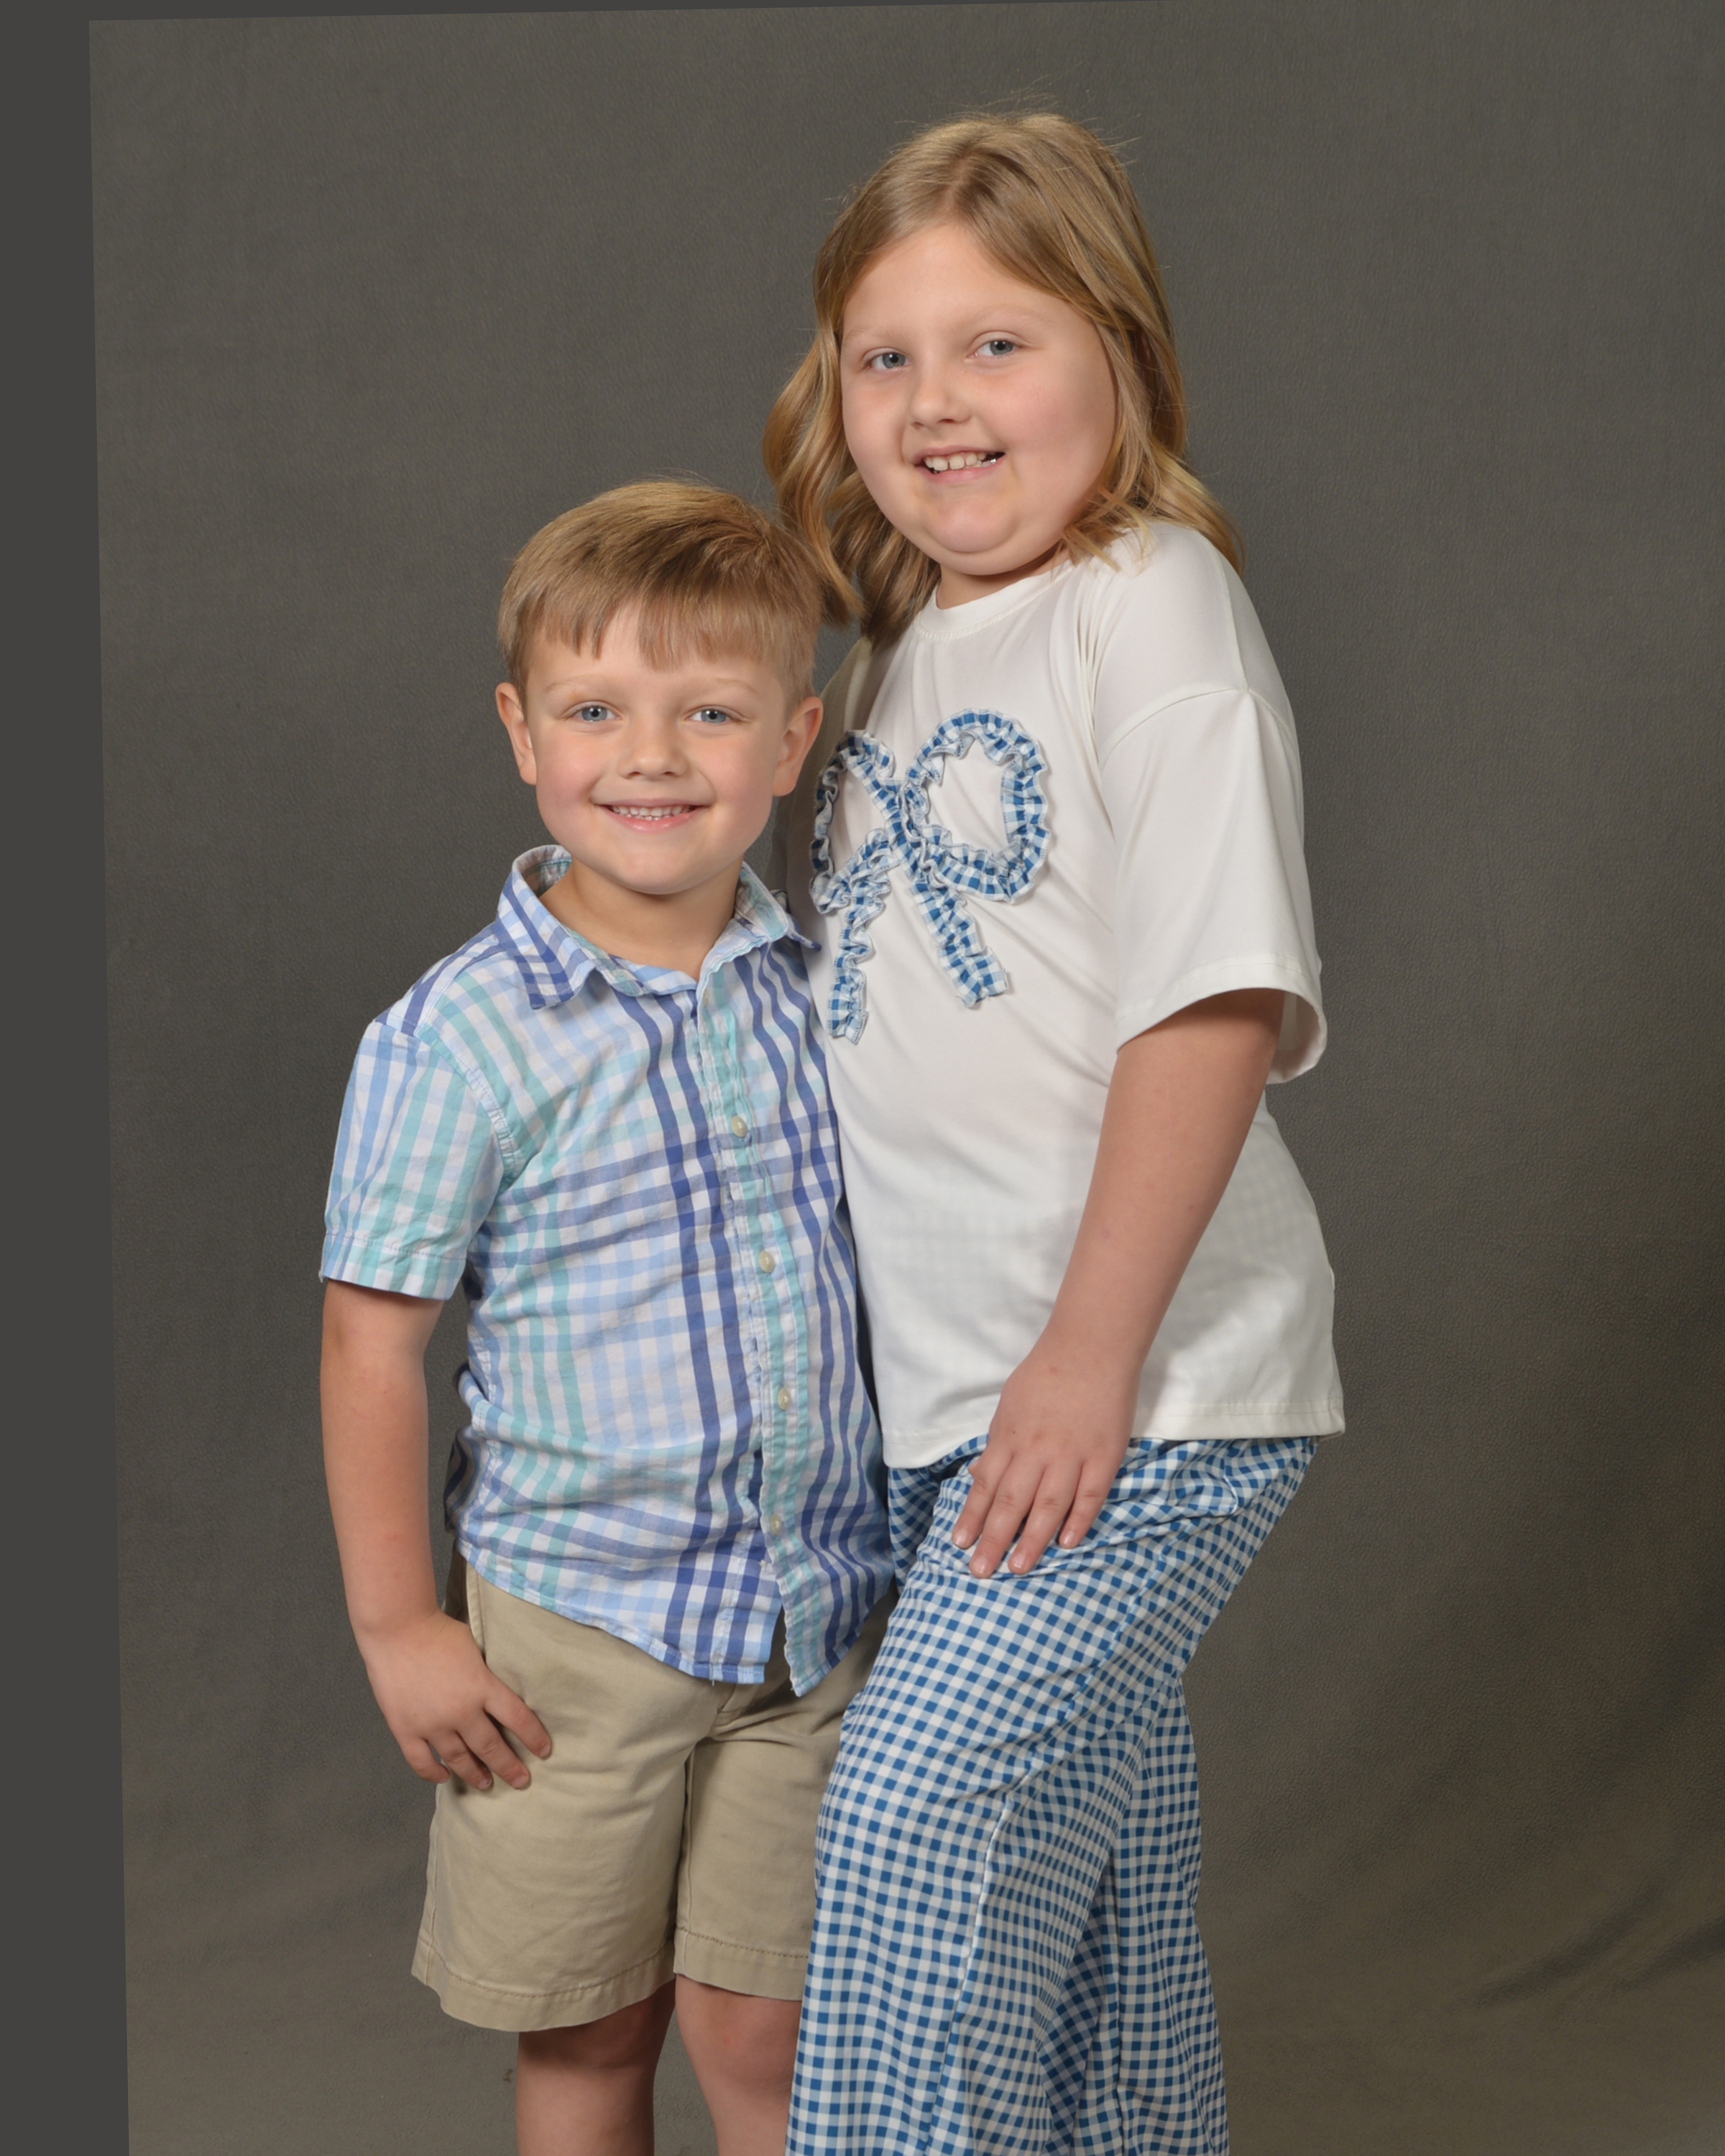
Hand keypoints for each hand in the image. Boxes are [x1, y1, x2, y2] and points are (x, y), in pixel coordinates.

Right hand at [359, 1608, 551, 1789]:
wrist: (397, 1629)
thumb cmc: (438, 1630)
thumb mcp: (475, 1647)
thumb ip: (485, 1674)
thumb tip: (496, 1690)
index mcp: (482, 1687)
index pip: (518, 1718)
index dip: (534, 1737)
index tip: (544, 1751)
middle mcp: (461, 1711)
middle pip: (491, 1747)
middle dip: (509, 1767)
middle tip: (521, 1781)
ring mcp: (432, 1724)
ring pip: (459, 1759)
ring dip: (475, 1774)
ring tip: (486, 1784)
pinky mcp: (405, 1729)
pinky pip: (421, 1761)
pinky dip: (433, 1773)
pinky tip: (444, 1777)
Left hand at [951, 1338, 1135, 1578]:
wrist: (1091, 1347)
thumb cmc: (1047, 1373)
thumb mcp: (1009, 1405)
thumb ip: (998, 1444)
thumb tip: (981, 1476)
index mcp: (1010, 1437)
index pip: (986, 1485)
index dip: (972, 1517)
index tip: (960, 1544)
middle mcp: (1037, 1450)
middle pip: (1011, 1502)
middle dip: (993, 1539)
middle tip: (980, 1571)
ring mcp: (1072, 1454)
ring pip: (1048, 1505)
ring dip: (1031, 1539)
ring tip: (1017, 1568)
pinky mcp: (1105, 1455)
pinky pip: (1090, 1494)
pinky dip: (1078, 1519)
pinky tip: (1066, 1543)